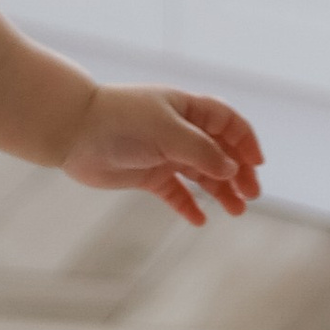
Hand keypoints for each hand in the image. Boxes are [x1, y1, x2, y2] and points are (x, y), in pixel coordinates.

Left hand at [60, 84, 262, 228]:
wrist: (73, 132)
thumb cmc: (121, 121)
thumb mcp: (168, 132)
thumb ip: (202, 151)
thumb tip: (231, 169)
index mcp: (186, 108)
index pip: (227, 122)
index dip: (245, 141)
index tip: (256, 164)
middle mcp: (178, 130)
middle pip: (219, 151)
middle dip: (238, 172)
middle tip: (251, 195)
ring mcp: (162, 153)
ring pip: (201, 174)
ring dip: (220, 191)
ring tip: (237, 211)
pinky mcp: (146, 175)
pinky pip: (174, 192)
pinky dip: (188, 205)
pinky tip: (200, 221)